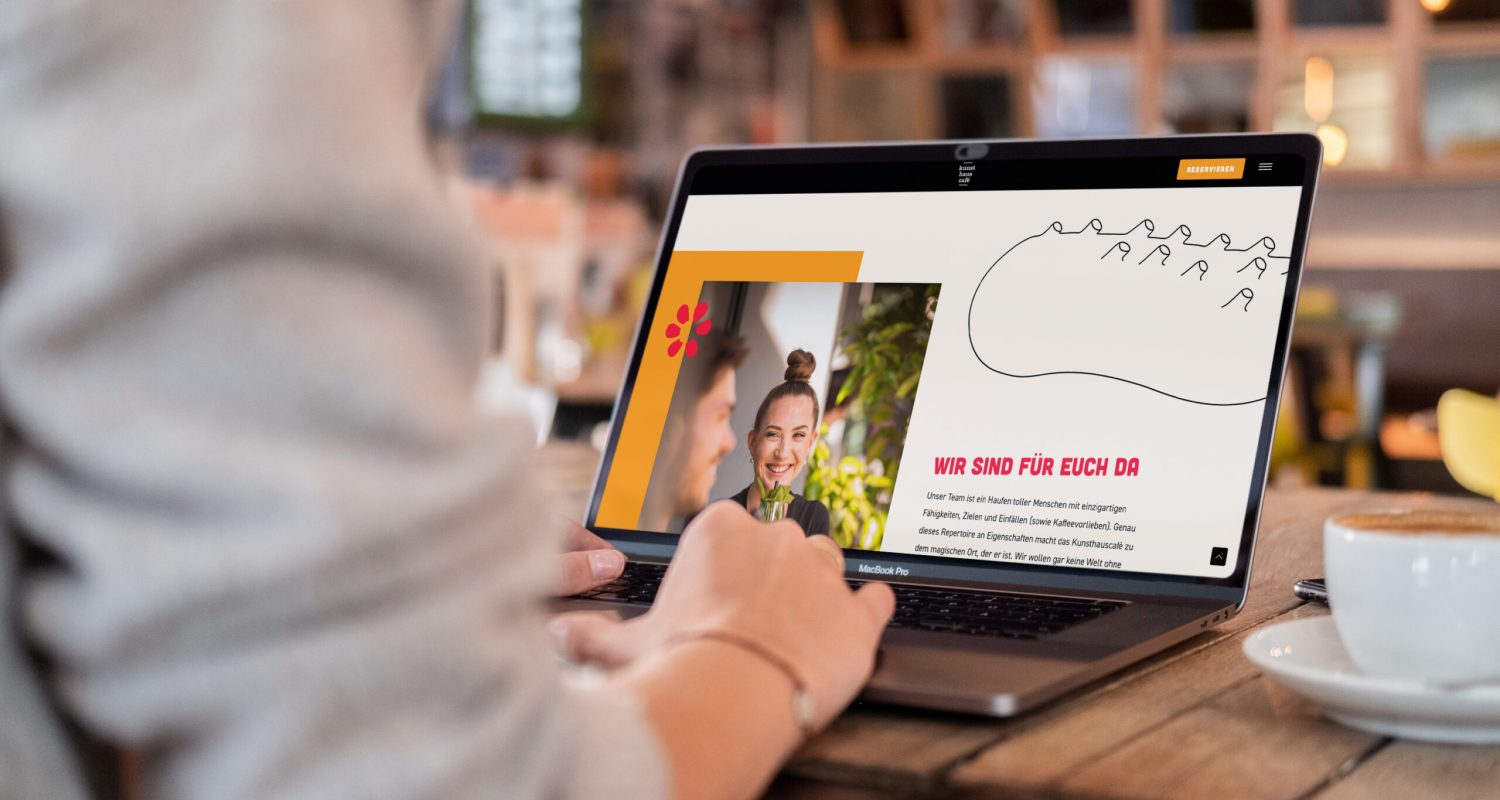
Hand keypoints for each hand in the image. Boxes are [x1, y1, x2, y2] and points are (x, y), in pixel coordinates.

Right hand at [551, 501, 893, 729]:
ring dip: (818, 589)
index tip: (718, 592)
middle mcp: (777, 538)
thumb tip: (557, 634)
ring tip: (799, 627)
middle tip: (753, 617)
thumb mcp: (621, 645)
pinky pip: (876, 600)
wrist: (732, 698)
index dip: (727, 564)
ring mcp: (823, 573)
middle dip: (773, 574)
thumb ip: (589, 633)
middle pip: (783, 542)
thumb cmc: (676, 664)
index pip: (731, 528)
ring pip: (830, 563)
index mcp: (720, 530)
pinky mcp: (859, 614)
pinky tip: (852, 629)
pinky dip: (867, 613)